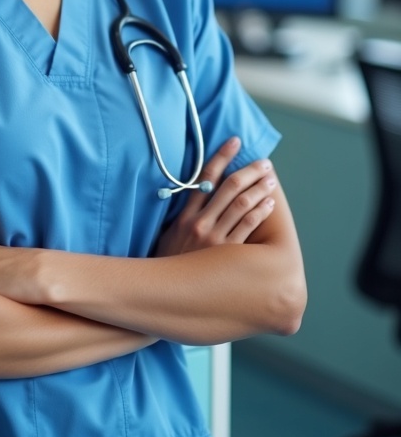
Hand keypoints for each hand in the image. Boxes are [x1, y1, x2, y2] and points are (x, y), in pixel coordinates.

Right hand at [154, 137, 276, 257]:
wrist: (166, 294)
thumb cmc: (169, 263)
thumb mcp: (169, 234)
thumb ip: (183, 215)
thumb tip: (196, 195)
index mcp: (185, 214)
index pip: (205, 175)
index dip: (222, 156)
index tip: (235, 141)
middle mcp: (200, 222)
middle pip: (229, 187)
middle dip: (249, 171)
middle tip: (264, 163)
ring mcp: (214, 238)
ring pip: (241, 205)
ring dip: (259, 189)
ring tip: (270, 180)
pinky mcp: (226, 255)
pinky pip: (247, 228)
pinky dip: (259, 213)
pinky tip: (268, 203)